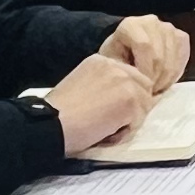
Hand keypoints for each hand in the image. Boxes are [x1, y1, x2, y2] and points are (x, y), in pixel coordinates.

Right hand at [43, 54, 158, 153]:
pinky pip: (138, 120)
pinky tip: (105, 133)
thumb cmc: (58, 113)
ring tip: (105, 129)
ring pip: (144, 104)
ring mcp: (125, 82)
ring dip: (128, 120)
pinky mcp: (131, 100)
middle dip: (133, 106)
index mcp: (101, 61)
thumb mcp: (82, 86)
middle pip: (143, 86)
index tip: (109, 109)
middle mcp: (115, 66)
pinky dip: (124, 132)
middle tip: (111, 122)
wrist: (51, 123)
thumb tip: (121, 99)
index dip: (125, 95)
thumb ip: (103, 86)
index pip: (129, 75)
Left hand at [103, 14, 186, 93]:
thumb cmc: (117, 58)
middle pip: (160, 54)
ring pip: (173, 58)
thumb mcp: (112, 64)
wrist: (126, 49)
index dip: (146, 69)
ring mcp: (168, 28)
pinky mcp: (180, 36)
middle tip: (149, 92)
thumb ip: (124, 71)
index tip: (143, 87)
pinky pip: (183, 57)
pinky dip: (176, 73)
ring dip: (166, 78)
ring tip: (156, 88)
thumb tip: (139, 83)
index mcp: (131, 25)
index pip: (144, 46)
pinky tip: (165, 80)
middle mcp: (151, 22)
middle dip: (156, 78)